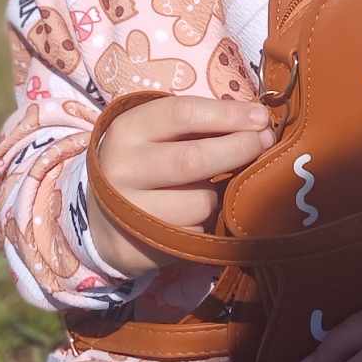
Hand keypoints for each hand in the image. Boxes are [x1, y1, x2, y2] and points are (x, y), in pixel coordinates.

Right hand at [90, 93, 273, 280]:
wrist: (98, 218)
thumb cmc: (143, 163)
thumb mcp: (157, 134)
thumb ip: (198, 125)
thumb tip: (256, 123)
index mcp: (127, 130)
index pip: (182, 114)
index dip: (227, 114)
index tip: (260, 116)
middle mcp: (122, 168)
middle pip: (194, 159)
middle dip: (239, 150)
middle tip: (263, 143)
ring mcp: (128, 211)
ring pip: (200, 203)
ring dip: (219, 197)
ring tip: (211, 190)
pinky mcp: (138, 247)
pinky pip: (194, 235)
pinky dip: (205, 226)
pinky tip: (193, 218)